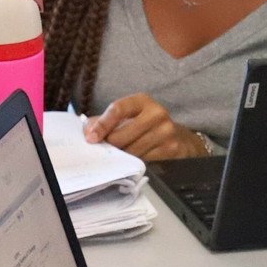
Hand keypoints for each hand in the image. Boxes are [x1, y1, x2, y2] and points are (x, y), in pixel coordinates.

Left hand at [84, 93, 206, 160]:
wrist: (179, 139)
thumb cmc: (145, 127)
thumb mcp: (127, 117)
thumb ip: (105, 122)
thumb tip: (87, 132)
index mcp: (142, 101)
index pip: (118, 109)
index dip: (102, 124)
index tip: (91, 138)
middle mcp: (156, 113)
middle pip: (121, 136)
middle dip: (110, 146)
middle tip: (105, 151)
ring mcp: (166, 132)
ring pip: (131, 152)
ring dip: (122, 157)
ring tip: (121, 156)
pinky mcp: (172, 150)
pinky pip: (144, 162)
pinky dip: (135, 164)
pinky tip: (135, 162)